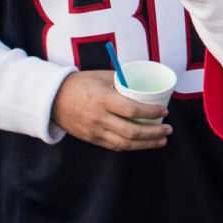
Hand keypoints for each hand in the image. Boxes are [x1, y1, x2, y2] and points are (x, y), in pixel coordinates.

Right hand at [51, 70, 170, 151]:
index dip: (150, 112)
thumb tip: (144, 84)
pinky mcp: (92, 139)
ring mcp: (95, 131)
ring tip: (161, 140)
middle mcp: (99, 118)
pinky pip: (115, 146)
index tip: (165, 111)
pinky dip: (131, 146)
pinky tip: (142, 144)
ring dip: (146, 144)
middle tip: (168, 129)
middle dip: (154, 133)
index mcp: (103, 99)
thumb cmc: (81, 83)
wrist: (53, 98)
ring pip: (125, 143)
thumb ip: (122, 81)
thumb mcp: (101, 76)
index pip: (131, 109)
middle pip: (131, 131)